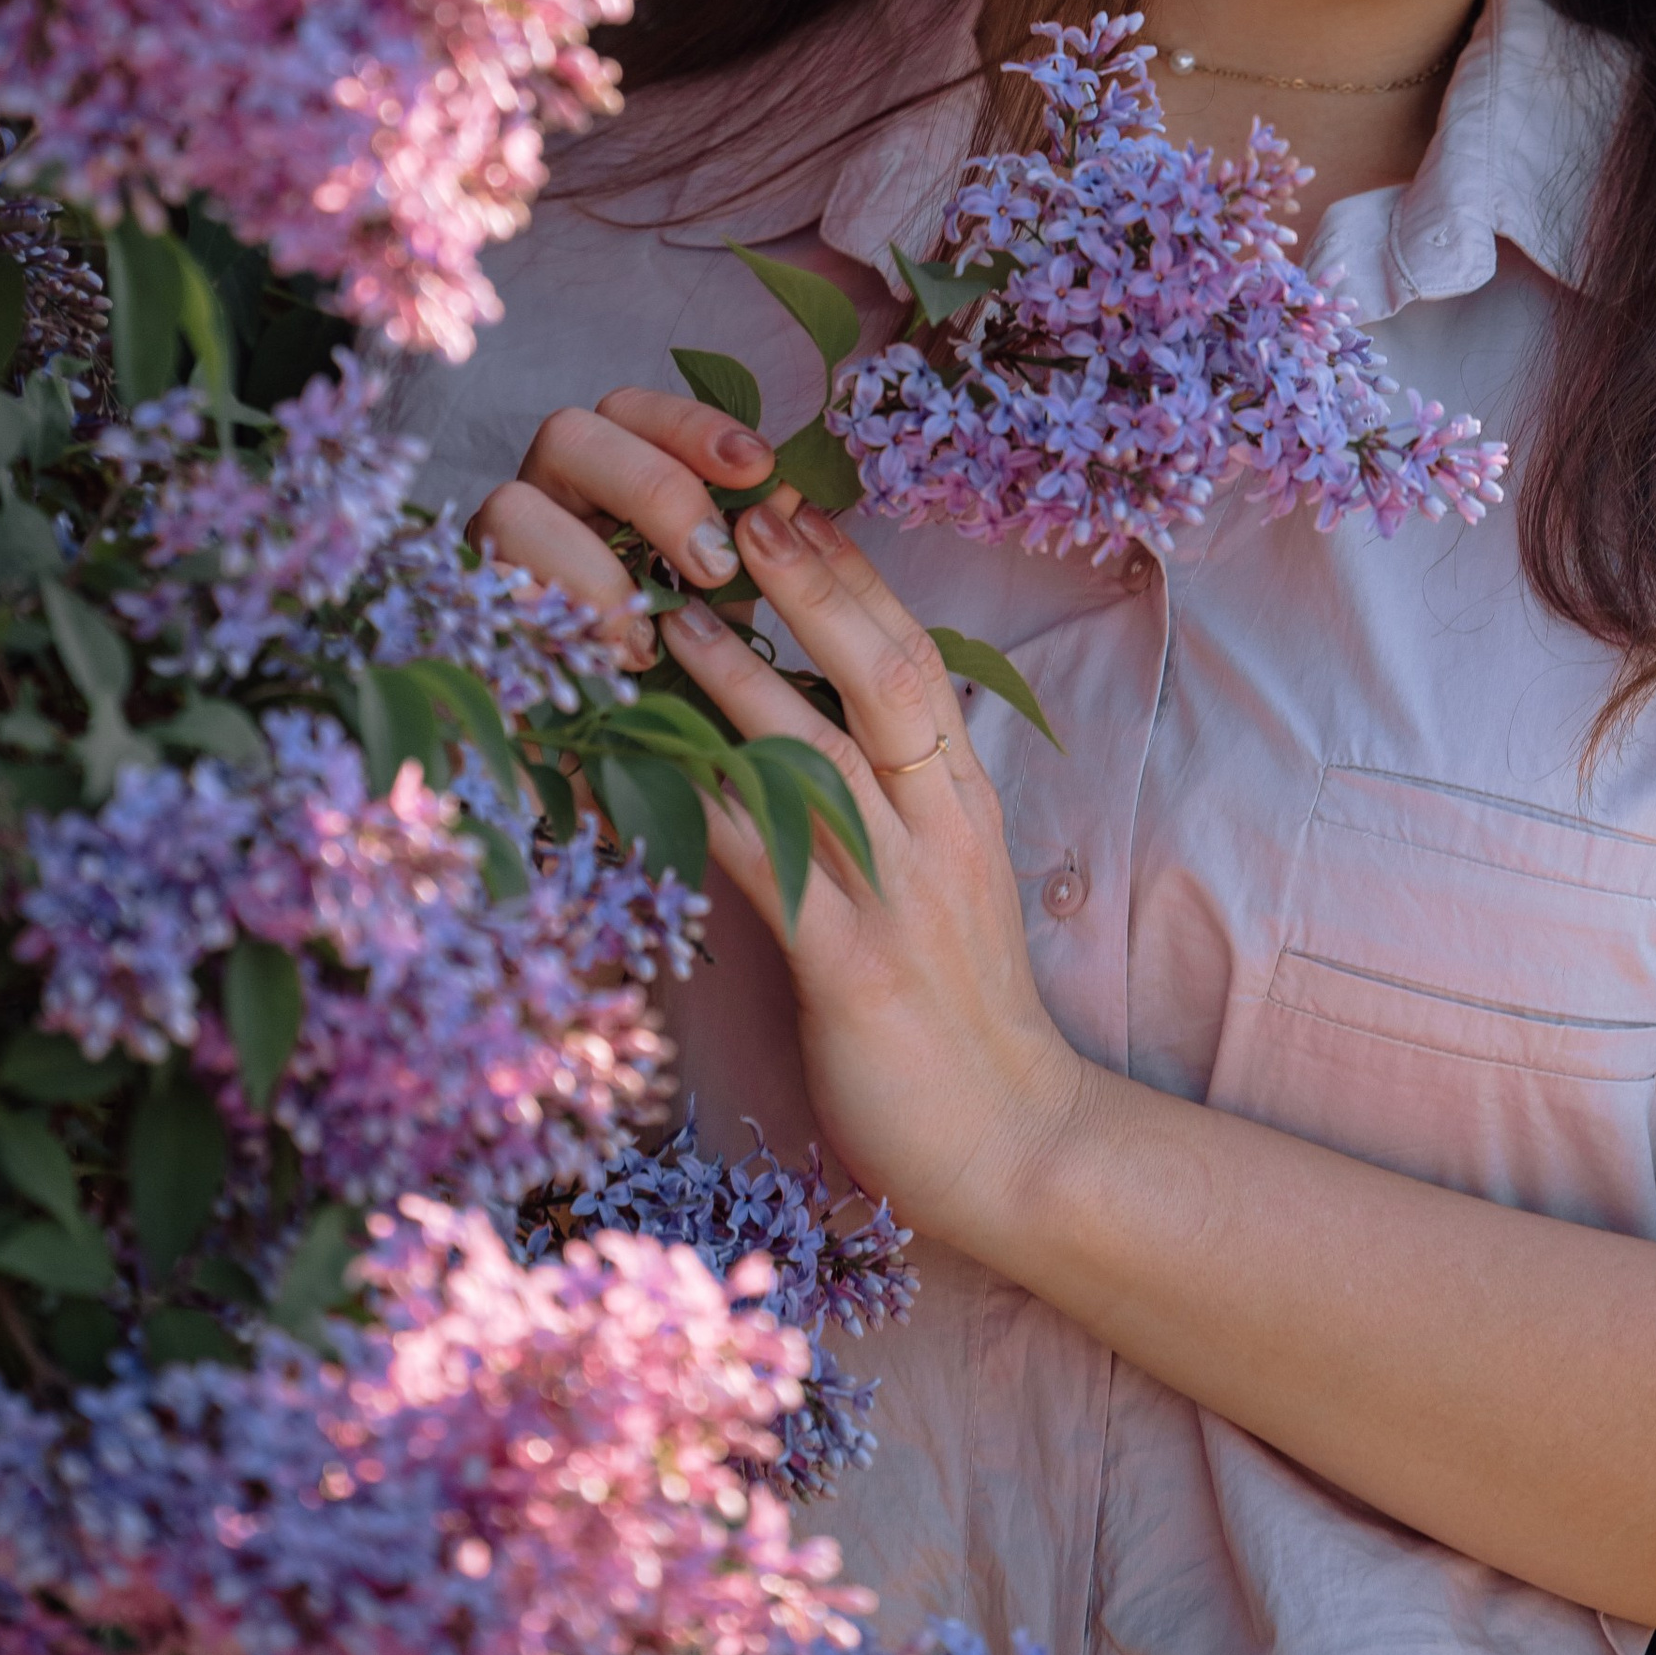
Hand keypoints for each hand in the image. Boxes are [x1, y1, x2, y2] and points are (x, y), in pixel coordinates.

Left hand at [469, 386, 1087, 1243]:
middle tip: (748, 518)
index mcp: (962, 802)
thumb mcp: (943, 884)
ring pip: (821, 755)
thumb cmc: (960, 1017)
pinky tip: (642, 769)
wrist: (1012, 1143)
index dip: (856, 579)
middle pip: (885, 677)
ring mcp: (899, 892)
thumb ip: (891, 807)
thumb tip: (804, 730)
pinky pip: (764, 866)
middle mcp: (939, 828)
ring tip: (670, 619)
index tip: (797, 511)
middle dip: (817, 589)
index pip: (916, 661)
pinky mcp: (851, 963)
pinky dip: (699, 808)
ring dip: (740, 681)